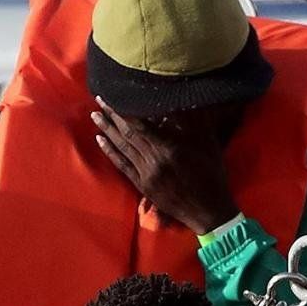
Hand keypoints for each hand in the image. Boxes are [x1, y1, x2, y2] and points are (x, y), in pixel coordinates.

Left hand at [92, 104, 237, 235]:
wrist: (208, 210)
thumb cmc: (211, 173)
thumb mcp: (208, 144)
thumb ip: (192, 122)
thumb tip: (176, 100)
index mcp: (171, 147)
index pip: (141, 124)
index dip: (126, 109)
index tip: (116, 95)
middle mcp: (155, 159)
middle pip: (128, 133)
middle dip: (112, 115)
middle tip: (100, 99)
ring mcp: (146, 173)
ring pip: (122, 147)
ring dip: (107, 130)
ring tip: (95, 115)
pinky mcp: (142, 185)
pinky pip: (122, 165)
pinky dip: (110, 152)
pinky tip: (99, 139)